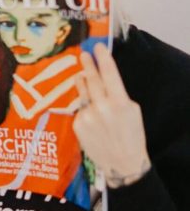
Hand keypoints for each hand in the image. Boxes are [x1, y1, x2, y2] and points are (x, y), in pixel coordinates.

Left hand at [73, 43, 150, 187]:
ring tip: (81, 74)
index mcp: (120, 103)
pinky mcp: (77, 124)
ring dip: (81, 81)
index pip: (110, 74)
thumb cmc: (131, 135)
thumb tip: (103, 79)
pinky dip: (84, 107)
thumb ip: (117, 94)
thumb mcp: (132, 111)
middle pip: (92, 80)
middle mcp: (101, 108)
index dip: (103, 59)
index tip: (98, 47)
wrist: (123, 163)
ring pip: (82, 92)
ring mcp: (87, 116)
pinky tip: (90, 111)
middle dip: (88, 65)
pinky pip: (80, 109)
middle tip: (84, 54)